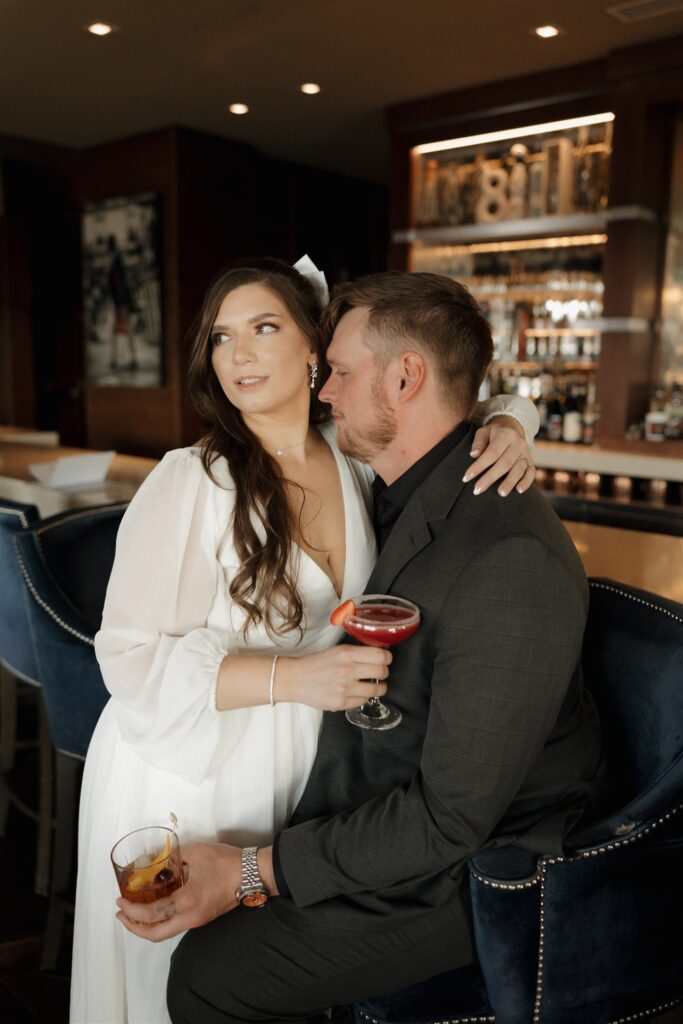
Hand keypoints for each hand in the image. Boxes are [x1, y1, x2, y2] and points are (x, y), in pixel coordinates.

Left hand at [116, 842, 239, 941]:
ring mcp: (197, 921)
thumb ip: (175, 857)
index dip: (132, 910)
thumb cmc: (226, 862)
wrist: (253, 875)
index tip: (120, 901)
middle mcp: (190, 917)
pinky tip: (156, 907)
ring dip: (146, 926)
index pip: (152, 914)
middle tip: (121, 915)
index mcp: (187, 901)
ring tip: (135, 912)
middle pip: (154, 935)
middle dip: (133, 927)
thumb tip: (162, 861)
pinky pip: (175, 925)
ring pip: (165, 932)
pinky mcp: (202, 918)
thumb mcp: (197, 852)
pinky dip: (160, 921)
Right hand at [279, 644, 391, 710]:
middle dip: (384, 672)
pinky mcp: (341, 703)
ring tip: (374, 685)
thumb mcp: (337, 651)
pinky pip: (363, 700)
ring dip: (379, 687)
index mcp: (346, 653)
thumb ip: (357, 653)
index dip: (388, 657)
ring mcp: (344, 688)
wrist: (295, 679)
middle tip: (380, 672)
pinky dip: (364, 697)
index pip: (380, 655)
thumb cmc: (316, 663)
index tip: (387, 659)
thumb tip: (380, 654)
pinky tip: (358, 692)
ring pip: (377, 689)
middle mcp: (347, 670)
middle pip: (382, 671)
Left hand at [464, 417, 534, 495]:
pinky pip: (531, 472)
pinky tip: (519, 490)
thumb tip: (473, 455)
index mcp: (505, 435)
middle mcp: (518, 444)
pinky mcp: (531, 461)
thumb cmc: (493, 433)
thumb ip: (478, 442)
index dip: (479, 466)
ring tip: (500, 493)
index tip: (466, 477)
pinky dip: (526, 482)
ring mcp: (526, 453)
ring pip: (519, 469)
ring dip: (510, 482)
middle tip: (477, 490)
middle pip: (505, 463)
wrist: (513, 428)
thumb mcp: (484, 431)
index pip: (492, 453)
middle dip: (490, 478)